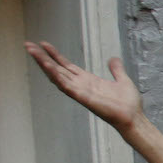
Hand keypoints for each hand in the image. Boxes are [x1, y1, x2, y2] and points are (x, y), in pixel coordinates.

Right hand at [24, 41, 142, 131]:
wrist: (134, 117)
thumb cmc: (128, 104)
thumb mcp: (122, 80)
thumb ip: (116, 70)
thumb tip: (113, 59)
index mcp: (88, 80)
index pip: (66, 65)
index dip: (55, 55)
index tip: (43, 44)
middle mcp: (81, 85)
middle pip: (57, 68)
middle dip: (42, 57)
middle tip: (28, 45)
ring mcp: (80, 91)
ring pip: (57, 75)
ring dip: (44, 63)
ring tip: (32, 51)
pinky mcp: (83, 98)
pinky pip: (66, 86)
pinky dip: (56, 76)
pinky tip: (47, 66)